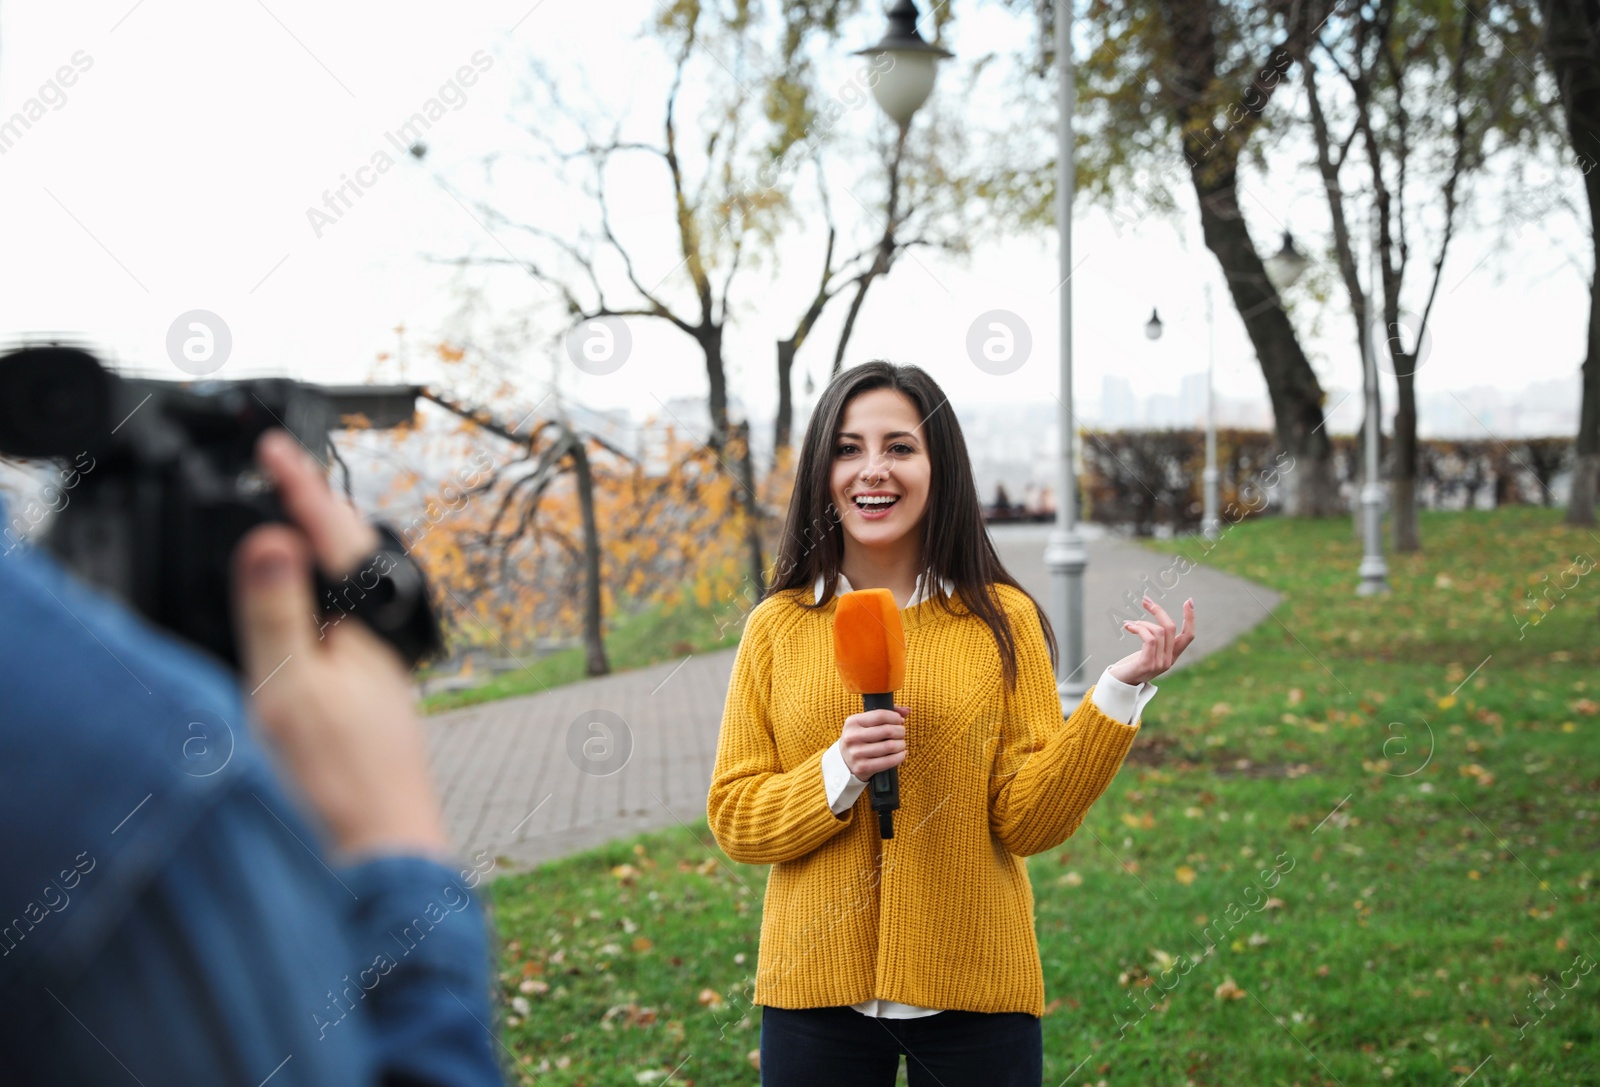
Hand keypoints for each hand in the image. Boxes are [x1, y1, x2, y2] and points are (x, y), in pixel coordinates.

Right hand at [231, 429, 450, 859]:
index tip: (273, 447)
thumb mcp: (290, 689)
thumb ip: (279, 612)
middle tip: (286, 469)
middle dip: (314, 509)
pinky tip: (307, 615)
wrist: (386, 856)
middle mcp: (381, 642)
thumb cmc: (341, 783)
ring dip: (320, 553)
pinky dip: (320, 602)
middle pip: (348, 555)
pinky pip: (343, 628)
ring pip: (349, 593)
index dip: (296, 487)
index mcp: (366, 625)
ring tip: (293, 522)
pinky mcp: (370, 702)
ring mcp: (379, 672)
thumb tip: (274, 537)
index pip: (328, 535)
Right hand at [841, 704, 908, 780]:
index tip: (900, 721)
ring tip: (901, 744)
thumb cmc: (860, 739)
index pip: (881, 715)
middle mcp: (852, 736)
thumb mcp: (865, 724)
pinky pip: (889, 761)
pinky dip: (900, 757)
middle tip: (902, 733)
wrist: (844, 762)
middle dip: (900, 731)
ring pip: (890, 746)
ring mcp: (857, 753)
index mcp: (853, 722)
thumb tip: (907, 710)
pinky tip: (901, 754)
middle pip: (887, 730)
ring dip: (901, 744)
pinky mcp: (863, 767)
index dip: (895, 717)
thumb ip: (885, 714)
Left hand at [1108, 596, 1195, 686]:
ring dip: (1142, 622)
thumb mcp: (1147, 651)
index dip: (1190, 618)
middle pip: (1171, 628)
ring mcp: (1159, 663)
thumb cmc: (1131, 665)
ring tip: (1130, 624)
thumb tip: (1157, 620)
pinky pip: (1148, 639)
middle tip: (1145, 600)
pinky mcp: (1147, 664)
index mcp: (1172, 656)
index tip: (1189, 601)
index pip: (1188, 636)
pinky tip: (1128, 626)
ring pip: (1158, 631)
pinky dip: (1138, 628)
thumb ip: (1156, 640)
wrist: (1118, 684)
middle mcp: (1169, 660)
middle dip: (1158, 611)